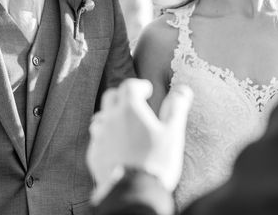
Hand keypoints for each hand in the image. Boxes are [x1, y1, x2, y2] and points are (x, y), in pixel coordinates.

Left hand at [87, 79, 192, 200]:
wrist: (134, 191)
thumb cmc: (156, 161)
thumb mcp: (172, 133)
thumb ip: (176, 108)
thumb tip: (183, 89)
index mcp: (129, 110)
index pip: (129, 86)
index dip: (139, 85)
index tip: (147, 89)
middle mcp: (110, 119)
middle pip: (111, 97)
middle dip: (122, 96)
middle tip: (134, 103)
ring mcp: (99, 136)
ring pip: (101, 117)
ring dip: (111, 116)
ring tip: (124, 124)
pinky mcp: (93, 154)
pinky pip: (97, 138)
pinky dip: (106, 136)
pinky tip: (116, 145)